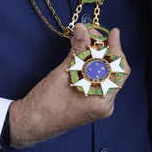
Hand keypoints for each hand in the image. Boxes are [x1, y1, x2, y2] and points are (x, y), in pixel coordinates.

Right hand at [8, 24, 129, 147]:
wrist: (31, 123)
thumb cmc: (46, 103)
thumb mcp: (63, 73)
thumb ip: (77, 50)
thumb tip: (82, 28)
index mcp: (102, 101)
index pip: (120, 71)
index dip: (117, 49)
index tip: (113, 32)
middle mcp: (104, 105)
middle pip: (114, 72)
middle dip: (106, 50)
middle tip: (94, 34)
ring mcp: (98, 106)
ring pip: (105, 76)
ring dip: (98, 57)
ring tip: (87, 41)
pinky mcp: (90, 104)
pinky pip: (98, 82)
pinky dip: (93, 67)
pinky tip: (84, 56)